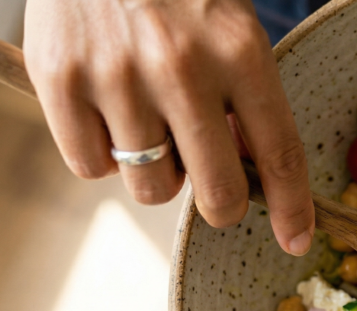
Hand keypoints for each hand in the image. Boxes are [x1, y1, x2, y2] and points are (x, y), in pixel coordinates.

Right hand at [23, 0, 314, 255]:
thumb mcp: (230, 24)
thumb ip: (246, 93)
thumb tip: (250, 168)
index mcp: (239, 49)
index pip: (279, 152)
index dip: (292, 208)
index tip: (297, 240)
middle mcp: (181, 68)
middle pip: (217, 192)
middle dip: (223, 205)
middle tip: (216, 188)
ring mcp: (116, 77)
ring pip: (150, 187)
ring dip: (159, 172)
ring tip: (153, 125)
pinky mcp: (59, 80)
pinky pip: (90, 167)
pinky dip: (102, 155)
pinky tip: (108, 114)